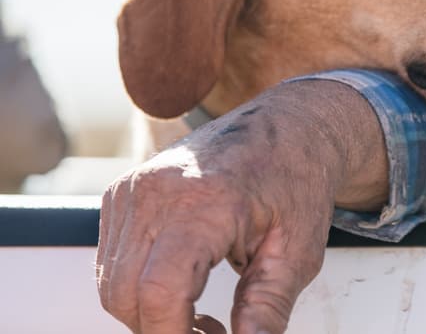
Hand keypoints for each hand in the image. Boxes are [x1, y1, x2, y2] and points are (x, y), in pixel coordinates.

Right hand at [96, 79, 388, 332]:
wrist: (290, 125)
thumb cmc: (298, 180)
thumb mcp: (299, 251)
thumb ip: (267, 308)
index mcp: (206, 200)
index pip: (160, 290)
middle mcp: (158, 190)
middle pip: (126, 294)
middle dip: (163, 329)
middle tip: (214, 333)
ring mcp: (134, 188)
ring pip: (112, 284)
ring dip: (150, 313)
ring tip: (205, 316)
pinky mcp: (123, 193)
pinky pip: (112, 262)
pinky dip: (140, 288)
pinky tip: (185, 289)